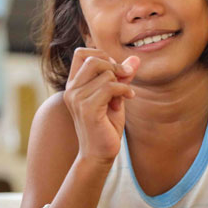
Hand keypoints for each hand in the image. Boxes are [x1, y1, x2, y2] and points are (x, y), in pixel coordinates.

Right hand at [63, 48, 138, 163]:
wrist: (99, 154)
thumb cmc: (106, 126)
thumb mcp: (115, 97)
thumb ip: (122, 77)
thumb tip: (136, 58)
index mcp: (73, 85)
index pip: (81, 53)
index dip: (101, 55)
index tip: (114, 70)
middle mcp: (71, 90)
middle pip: (93, 59)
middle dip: (114, 66)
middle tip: (124, 79)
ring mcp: (77, 99)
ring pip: (105, 73)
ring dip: (121, 83)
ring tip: (123, 97)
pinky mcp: (88, 109)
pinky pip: (110, 87)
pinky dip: (124, 90)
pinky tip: (129, 98)